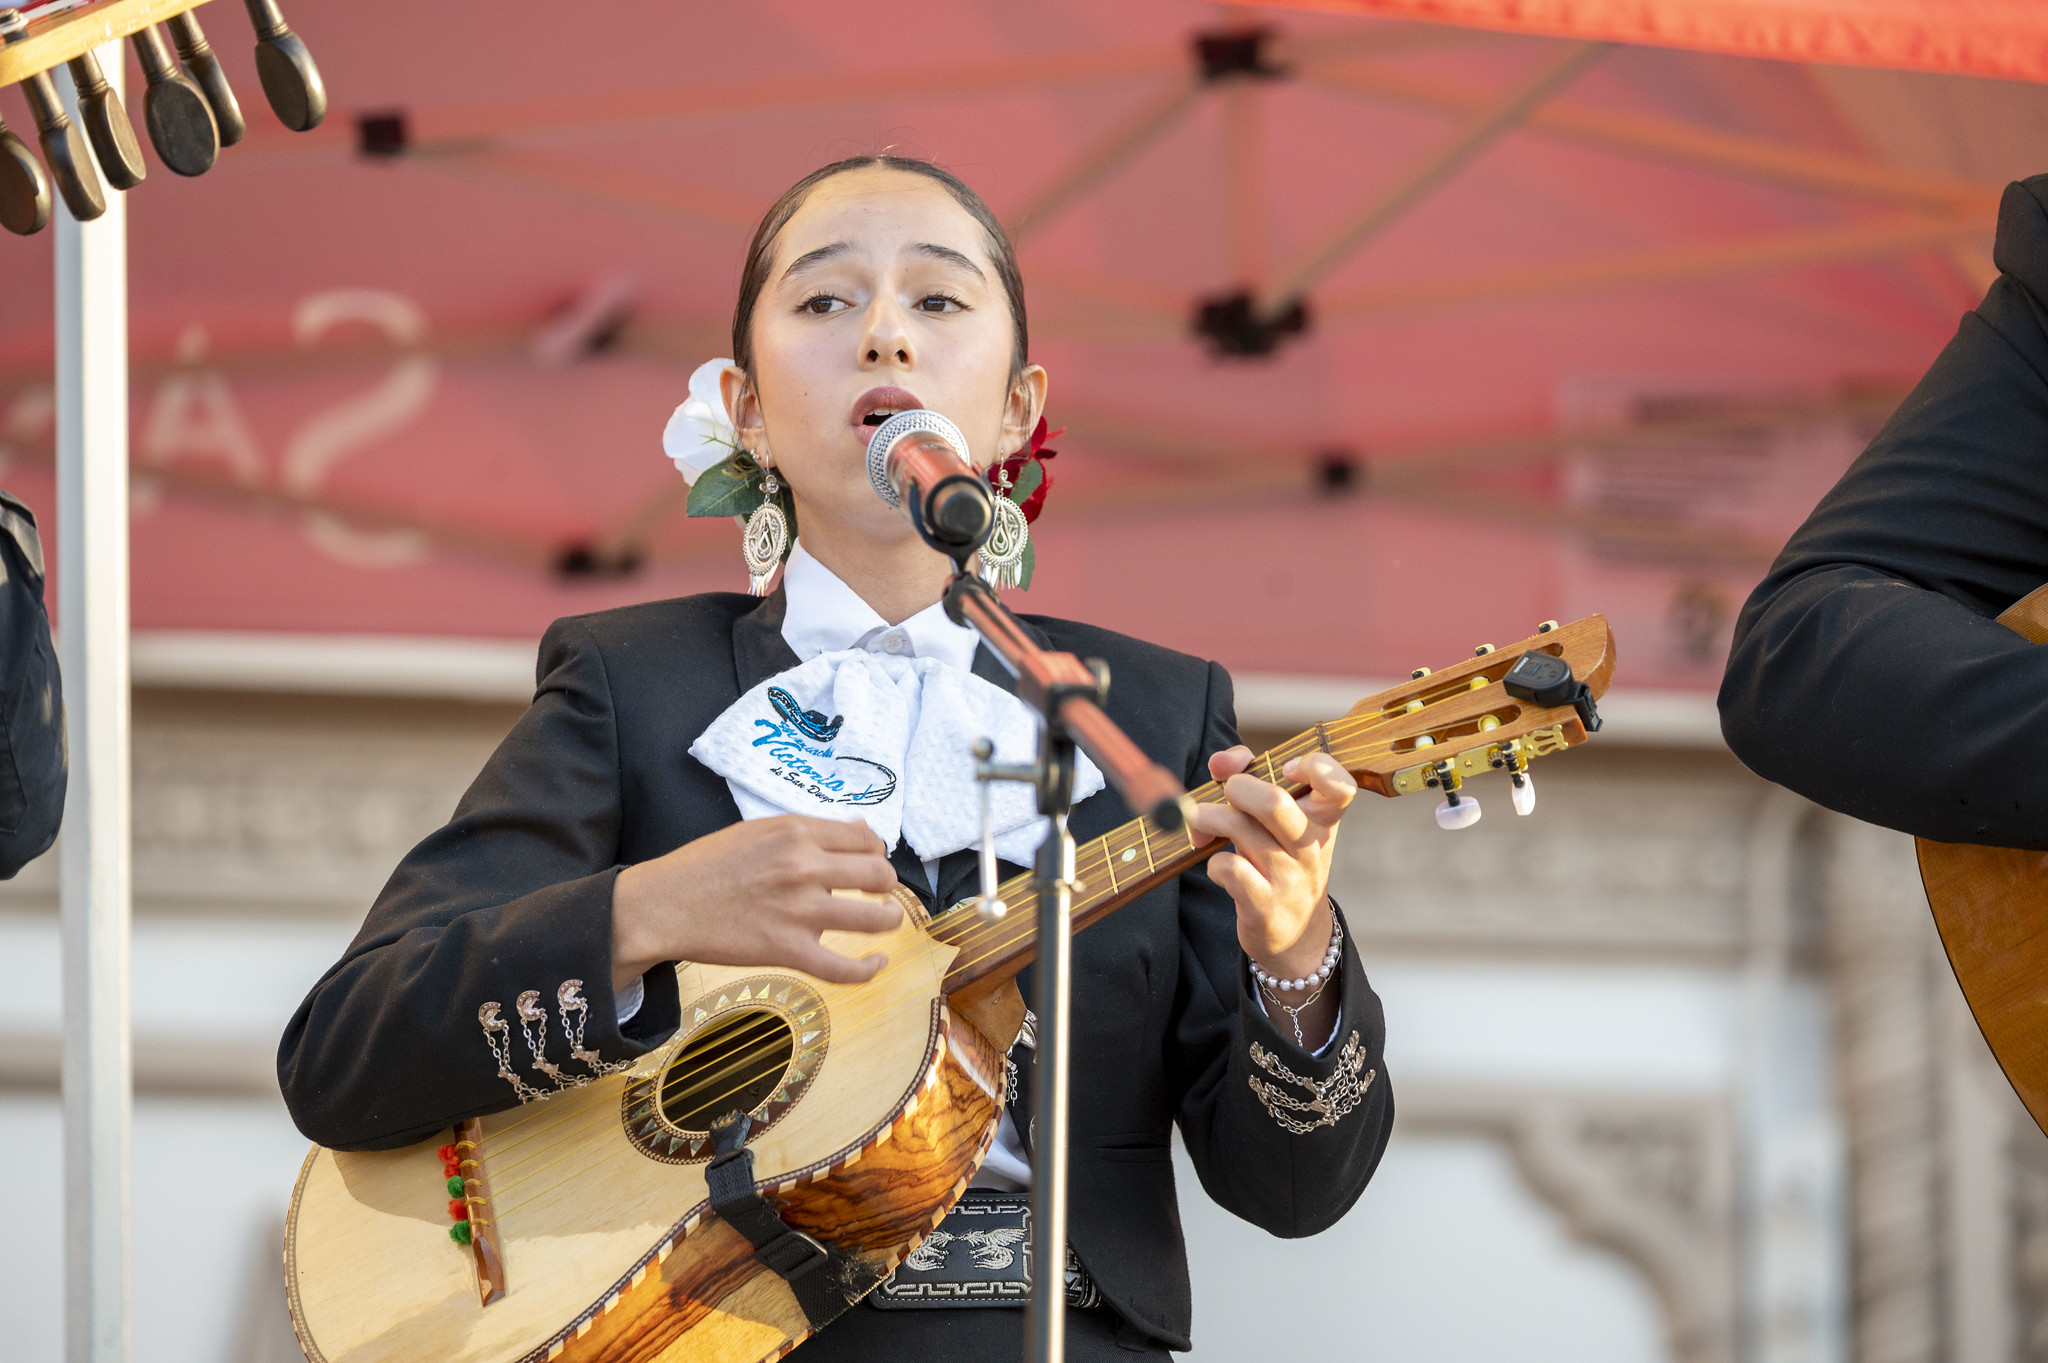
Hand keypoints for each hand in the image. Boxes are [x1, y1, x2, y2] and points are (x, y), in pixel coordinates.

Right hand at [610, 815, 901, 991]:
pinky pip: (844, 968)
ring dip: (889, 919)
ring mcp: (799, 912)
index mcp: (796, 833)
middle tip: (879, 892)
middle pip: (878, 874)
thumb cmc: (706, 865)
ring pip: (875, 918)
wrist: (664, 905)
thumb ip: (809, 832)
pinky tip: (878, 961)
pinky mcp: (788, 951)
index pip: (865, 840)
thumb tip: (862, 834)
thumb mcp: (758, 830)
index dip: (875, 853)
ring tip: (886, 920)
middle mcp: (804, 868)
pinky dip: (869, 968)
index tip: (870, 863)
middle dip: (886, 884)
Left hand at [1189, 747, 1356, 981]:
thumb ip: (1253, 776)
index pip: (1340, 787)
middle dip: (1236, 787)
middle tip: (1226, 794)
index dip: (1315, 767)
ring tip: (1201, 822)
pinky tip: (1219, 867)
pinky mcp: (1264, 906)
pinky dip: (1213, 862)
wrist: (1296, 934)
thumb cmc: (1280, 860)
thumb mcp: (1280, 822)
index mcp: (1322, 820)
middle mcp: (1311, 847)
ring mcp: (1289, 878)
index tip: (1286, 768)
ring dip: (1207, 818)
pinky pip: (1228, 868)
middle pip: (1273, 802)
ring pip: (1240, 828)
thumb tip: (1221, 761)